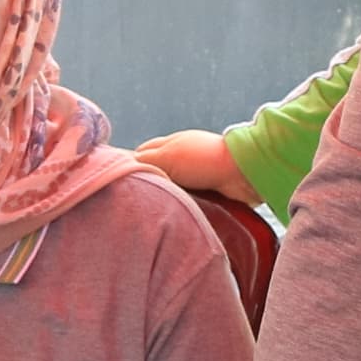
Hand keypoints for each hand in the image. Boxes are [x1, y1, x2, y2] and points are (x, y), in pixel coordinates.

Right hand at [136, 129, 253, 206]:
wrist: (241, 174)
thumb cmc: (202, 160)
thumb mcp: (166, 156)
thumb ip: (145, 159)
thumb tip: (125, 165)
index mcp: (170, 145)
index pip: (142, 153)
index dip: (130, 166)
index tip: (120, 183)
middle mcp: (182, 159)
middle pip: (156, 173)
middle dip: (147, 185)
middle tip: (134, 203)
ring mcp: (196, 175)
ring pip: (171, 190)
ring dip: (165, 199)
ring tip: (152, 213)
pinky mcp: (208, 192)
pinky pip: (187, 201)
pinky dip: (180, 207)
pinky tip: (173, 216)